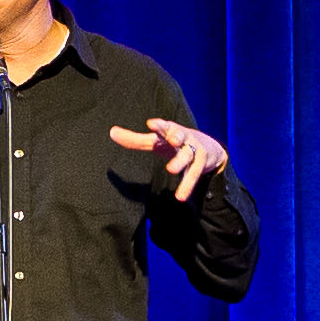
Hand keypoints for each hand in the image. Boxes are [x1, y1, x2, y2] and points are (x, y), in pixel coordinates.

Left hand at [109, 114, 226, 200]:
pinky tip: (180, 197)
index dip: (159, 125)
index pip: (164, 126)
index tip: (151, 123)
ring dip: (180, 162)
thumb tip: (111, 132)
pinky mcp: (201, 164)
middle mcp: (183, 137)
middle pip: (180, 135)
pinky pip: (194, 174)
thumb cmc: (173, 143)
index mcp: (170, 130)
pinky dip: (187, 185)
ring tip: (171, 169)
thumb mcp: (155, 141)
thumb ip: (135, 139)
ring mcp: (193, 149)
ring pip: (187, 155)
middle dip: (177, 136)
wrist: (208, 149)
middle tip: (172, 139)